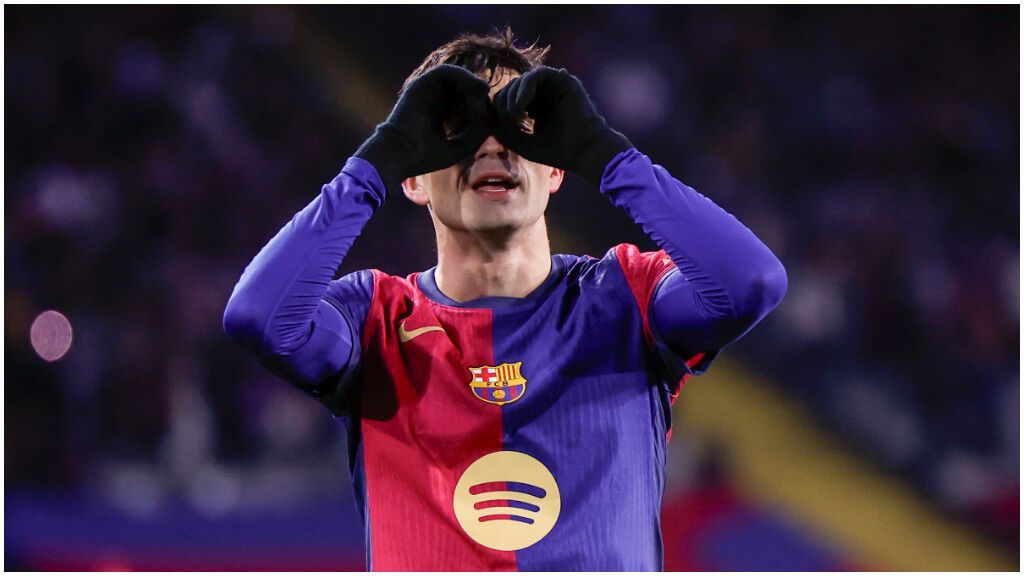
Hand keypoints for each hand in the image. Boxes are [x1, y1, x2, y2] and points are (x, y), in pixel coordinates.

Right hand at [355, 65, 490, 190]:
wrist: (401, 155)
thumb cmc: (425, 157)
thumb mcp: (460, 147)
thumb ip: (477, 132)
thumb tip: (490, 115)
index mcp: (440, 114)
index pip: (467, 103)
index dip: (482, 106)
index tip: (492, 118)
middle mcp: (434, 100)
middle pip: (464, 88)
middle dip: (480, 95)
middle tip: (490, 105)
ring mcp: (427, 91)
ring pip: (457, 77)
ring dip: (473, 83)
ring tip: (484, 94)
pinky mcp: (422, 83)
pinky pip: (447, 71)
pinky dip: (464, 76)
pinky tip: (474, 88)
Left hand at [491, 66, 631, 185]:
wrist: (584, 151)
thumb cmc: (558, 152)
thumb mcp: (523, 144)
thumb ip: (504, 133)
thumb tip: (487, 121)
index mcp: (537, 109)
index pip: (510, 100)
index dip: (499, 109)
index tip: (498, 125)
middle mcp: (546, 96)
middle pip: (513, 87)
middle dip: (503, 101)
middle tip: (503, 119)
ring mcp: (555, 87)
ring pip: (523, 79)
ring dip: (512, 95)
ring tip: (511, 114)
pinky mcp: (563, 80)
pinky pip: (536, 74)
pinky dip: (524, 87)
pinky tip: (520, 106)